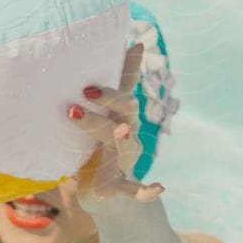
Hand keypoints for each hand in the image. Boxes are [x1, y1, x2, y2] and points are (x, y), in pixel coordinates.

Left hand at [72, 43, 162, 210]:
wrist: (103, 194)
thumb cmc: (92, 150)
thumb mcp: (86, 122)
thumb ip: (84, 100)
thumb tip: (85, 64)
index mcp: (116, 115)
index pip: (125, 86)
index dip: (130, 68)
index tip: (132, 47)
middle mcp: (126, 133)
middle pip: (126, 110)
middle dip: (110, 99)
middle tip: (84, 93)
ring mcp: (125, 158)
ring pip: (126, 144)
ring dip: (121, 137)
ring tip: (119, 131)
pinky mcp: (119, 185)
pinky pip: (134, 188)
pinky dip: (146, 190)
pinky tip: (159, 188)